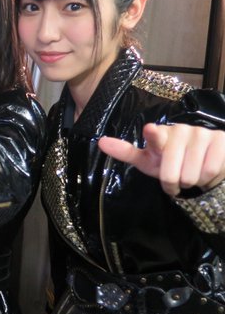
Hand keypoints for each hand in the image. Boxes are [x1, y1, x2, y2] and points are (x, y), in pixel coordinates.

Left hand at [98, 123, 224, 195]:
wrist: (204, 163)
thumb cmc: (170, 161)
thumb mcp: (147, 160)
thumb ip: (125, 152)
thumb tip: (100, 141)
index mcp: (160, 134)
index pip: (155, 136)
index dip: (153, 134)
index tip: (150, 130)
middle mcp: (181, 130)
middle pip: (173, 173)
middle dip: (173, 183)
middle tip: (176, 179)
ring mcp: (202, 134)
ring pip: (192, 175)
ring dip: (192, 182)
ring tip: (192, 173)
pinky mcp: (221, 140)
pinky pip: (211, 170)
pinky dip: (208, 179)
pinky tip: (206, 172)